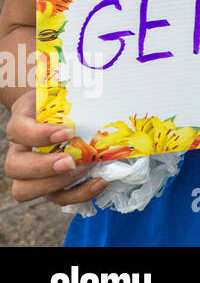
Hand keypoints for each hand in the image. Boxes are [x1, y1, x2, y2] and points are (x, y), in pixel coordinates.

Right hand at [4, 90, 106, 204]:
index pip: (18, 130)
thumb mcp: (61, 93)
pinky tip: (99, 182)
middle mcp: (20, 151)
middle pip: (15, 167)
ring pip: (25, 190)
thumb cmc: (61, 102)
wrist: (58, 112)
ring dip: (57, 184)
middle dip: (43, 168)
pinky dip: (78, 194)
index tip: (67, 130)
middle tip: (71, 161)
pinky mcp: (50, 185)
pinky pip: (57, 197)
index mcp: (21, 125)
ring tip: (85, 170)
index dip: (39, 134)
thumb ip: (73, 93)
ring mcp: (31, 173)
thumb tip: (101, 86)